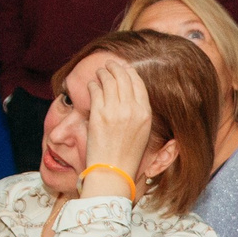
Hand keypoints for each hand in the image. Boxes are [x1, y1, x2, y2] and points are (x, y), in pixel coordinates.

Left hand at [82, 56, 155, 188]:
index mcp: (145, 114)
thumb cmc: (126, 156)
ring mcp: (114, 111)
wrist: (113, 172)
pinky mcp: (98, 114)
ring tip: (99, 72)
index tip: (124, 68)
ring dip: (103, 73)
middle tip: (109, 65)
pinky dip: (93, 84)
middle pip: (123, 77)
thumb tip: (129, 95)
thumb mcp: (142, 133)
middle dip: (115, 67)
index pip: (138, 83)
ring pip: (108, 80)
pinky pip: (95, 90)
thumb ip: (138, 113)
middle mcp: (132, 110)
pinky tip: (92, 85)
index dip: (130, 72)